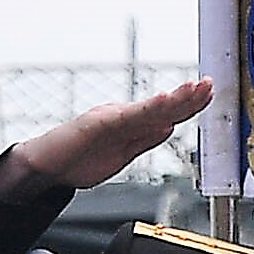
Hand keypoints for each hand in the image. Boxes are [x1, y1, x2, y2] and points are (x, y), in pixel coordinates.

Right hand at [2, 78, 213, 192]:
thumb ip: (145, 140)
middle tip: (208, 84)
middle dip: (187, 96)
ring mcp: (109, 118)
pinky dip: (144, 109)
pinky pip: (124, 117)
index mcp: (130, 124)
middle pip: (161, 107)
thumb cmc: (78, 160)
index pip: (165, 114)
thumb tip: (169, 127)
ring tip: (192, 88)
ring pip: (147, 108)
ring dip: (172, 99)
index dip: (188, 104)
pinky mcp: (95, 124)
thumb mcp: (123, 155)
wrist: (45, 169)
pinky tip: (161, 102)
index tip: (208, 94)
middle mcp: (122, 116)